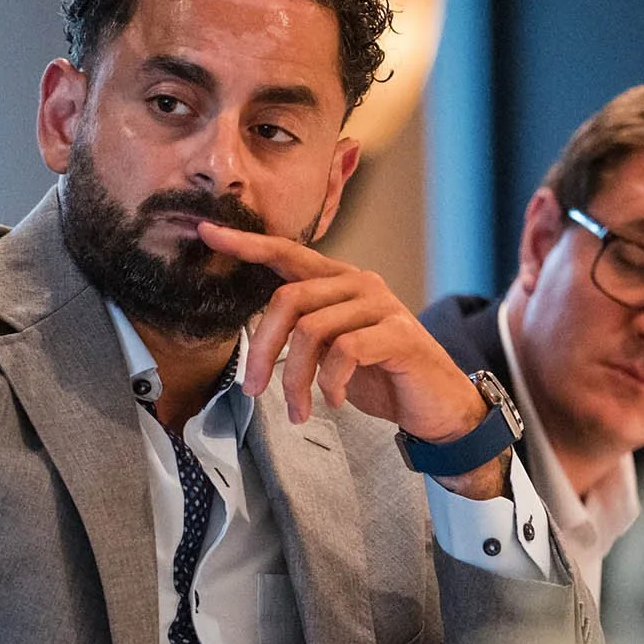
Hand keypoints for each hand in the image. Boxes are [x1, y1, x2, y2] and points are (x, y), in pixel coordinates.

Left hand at [197, 221, 488, 439]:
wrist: (437, 406)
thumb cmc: (381, 376)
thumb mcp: (332, 350)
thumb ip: (303, 331)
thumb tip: (255, 332)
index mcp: (339, 281)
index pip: (287, 253)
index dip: (246, 244)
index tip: (206, 232)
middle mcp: (359, 283)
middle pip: (288, 298)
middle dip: (263, 348)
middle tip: (253, 390)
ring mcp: (382, 306)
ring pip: (311, 330)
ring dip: (294, 379)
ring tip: (297, 411)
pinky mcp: (399, 334)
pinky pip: (344, 351)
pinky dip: (330, 383)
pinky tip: (333, 402)